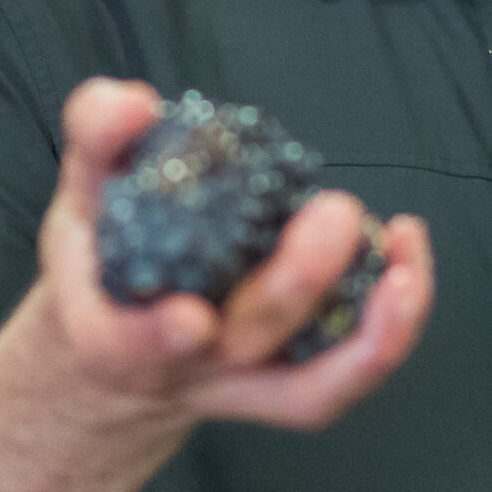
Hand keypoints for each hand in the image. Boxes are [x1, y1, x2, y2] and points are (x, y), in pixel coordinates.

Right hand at [36, 78, 434, 431]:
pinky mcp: (289, 388)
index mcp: (110, 329)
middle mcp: (184, 366)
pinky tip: (407, 264)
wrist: (116, 356)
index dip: (156, 338)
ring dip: (370, 327)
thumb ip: (98, 136)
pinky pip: (345, 378)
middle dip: (297, 282)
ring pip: (310, 386)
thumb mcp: (83, 189)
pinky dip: (388, 331)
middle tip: (334, 210)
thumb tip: (133, 103)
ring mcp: (242, 383)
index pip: (124, 346)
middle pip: (246, 342)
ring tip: (402, 251)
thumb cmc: (103, 257)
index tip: (191, 318)